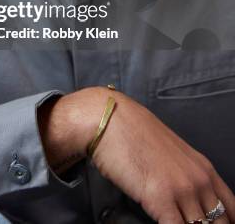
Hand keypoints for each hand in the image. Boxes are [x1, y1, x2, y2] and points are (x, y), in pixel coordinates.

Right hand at [90, 89, 234, 223]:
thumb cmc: (133, 134)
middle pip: (220, 223)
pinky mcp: (160, 198)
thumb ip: (184, 179)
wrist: (110, 119)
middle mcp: (199, 180)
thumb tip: (188, 206)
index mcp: (204, 169)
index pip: (232, 210)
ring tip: (173, 223)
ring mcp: (182, 189)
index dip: (227, 223)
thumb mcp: (170, 155)